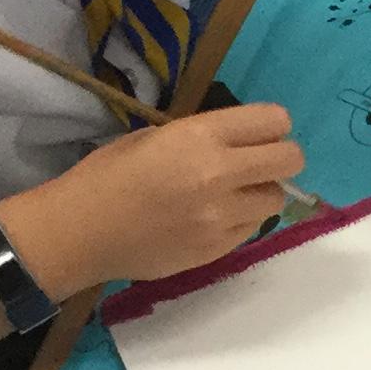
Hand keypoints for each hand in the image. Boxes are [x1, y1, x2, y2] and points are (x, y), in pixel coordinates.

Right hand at [8, 104, 304, 293]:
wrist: (79, 232)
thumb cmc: (107, 176)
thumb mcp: (155, 137)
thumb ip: (202, 137)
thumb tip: (239, 142)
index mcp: (200, 137)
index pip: (274, 121)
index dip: (272, 125)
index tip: (261, 132)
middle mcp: (219, 174)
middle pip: (291, 159)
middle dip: (281, 157)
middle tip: (260, 162)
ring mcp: (221, 216)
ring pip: (276, 198)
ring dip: (261, 192)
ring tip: (232, 194)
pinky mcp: (217, 248)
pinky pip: (252, 228)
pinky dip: (242, 220)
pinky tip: (212, 217)